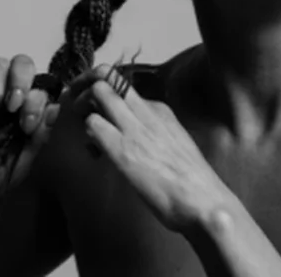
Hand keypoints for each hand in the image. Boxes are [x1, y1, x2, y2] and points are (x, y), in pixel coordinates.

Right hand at [0, 54, 59, 185]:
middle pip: (22, 63)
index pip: (42, 86)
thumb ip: (40, 136)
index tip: (27, 125)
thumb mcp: (22, 160)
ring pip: (0, 64)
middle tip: (13, 107)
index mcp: (27, 109)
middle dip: (21, 80)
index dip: (38, 101)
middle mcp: (9, 95)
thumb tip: (55, 107)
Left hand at [70, 64, 233, 233]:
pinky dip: (87, 134)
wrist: (201, 199)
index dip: (107, 97)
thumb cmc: (190, 180)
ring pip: (99, 94)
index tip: (100, 111)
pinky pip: (93, 125)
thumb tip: (137, 137)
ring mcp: (134, 128)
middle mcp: (147, 112)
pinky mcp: (122, 149)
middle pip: (109, 81)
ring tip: (87, 132)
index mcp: (161, 111)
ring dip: (84, 109)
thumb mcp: (176, 144)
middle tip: (80, 111)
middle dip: (88, 90)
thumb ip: (155, 134)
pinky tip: (94, 152)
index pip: (125, 89)